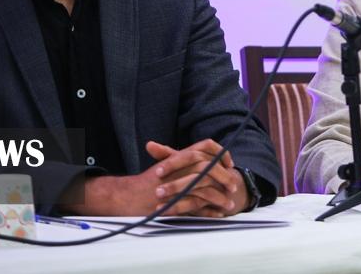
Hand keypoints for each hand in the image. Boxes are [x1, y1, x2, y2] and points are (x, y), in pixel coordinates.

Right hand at [61, 139, 245, 215]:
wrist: (127, 197)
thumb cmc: (147, 183)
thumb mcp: (165, 166)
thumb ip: (181, 159)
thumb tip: (201, 157)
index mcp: (179, 156)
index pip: (205, 146)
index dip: (220, 153)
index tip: (229, 163)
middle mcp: (179, 167)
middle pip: (209, 167)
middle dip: (225, 177)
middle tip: (233, 186)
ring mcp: (177, 185)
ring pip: (205, 188)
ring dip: (220, 197)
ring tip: (230, 204)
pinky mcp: (174, 203)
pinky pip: (197, 206)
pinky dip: (209, 211)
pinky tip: (217, 215)